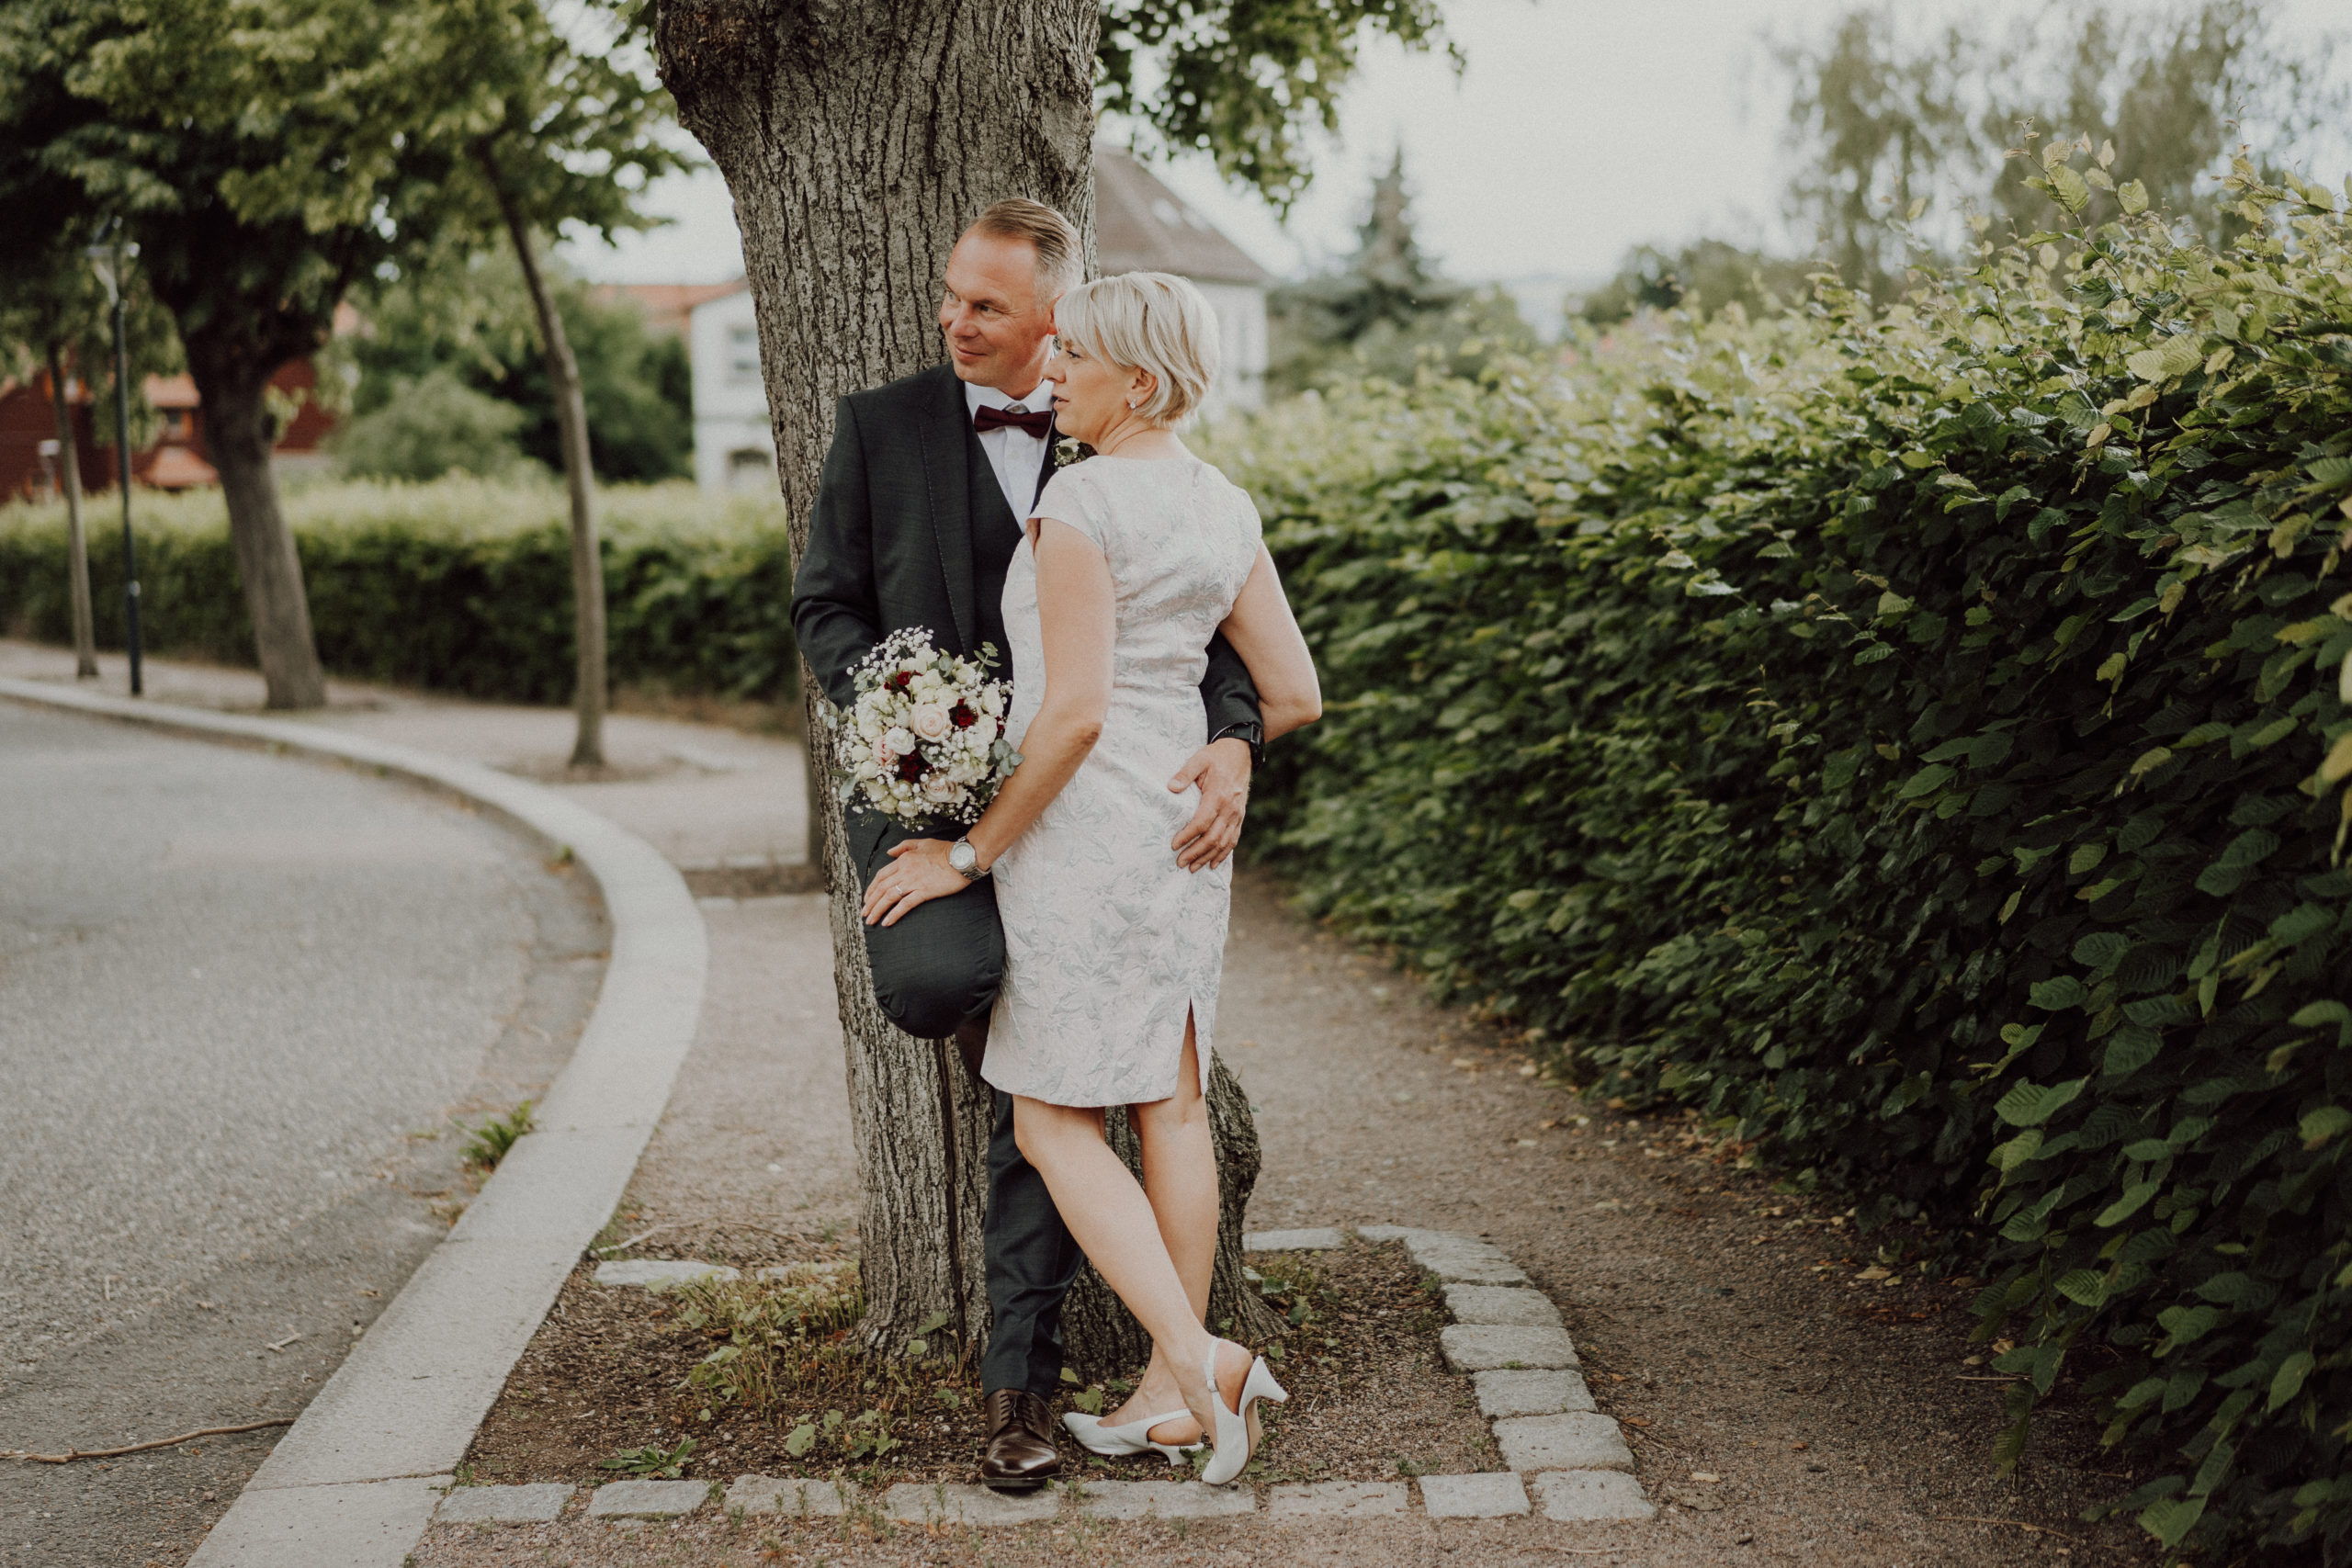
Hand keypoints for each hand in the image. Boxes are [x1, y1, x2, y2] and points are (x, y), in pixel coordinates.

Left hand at [862, 838, 969, 926]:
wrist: (963, 857)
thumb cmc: (945, 850)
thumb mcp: (922, 843)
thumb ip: (903, 846)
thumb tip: (889, 852)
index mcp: (903, 859)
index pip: (881, 876)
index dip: (871, 889)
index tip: (867, 899)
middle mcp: (905, 871)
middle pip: (881, 888)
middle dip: (870, 902)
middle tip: (865, 914)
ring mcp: (914, 882)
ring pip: (889, 897)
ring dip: (877, 910)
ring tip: (871, 920)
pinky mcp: (924, 892)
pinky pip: (905, 905)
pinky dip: (894, 914)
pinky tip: (887, 922)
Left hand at [1169, 736, 1251, 872]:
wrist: (1241, 752)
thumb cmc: (1217, 756)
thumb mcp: (1199, 759)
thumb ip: (1185, 774)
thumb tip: (1170, 787)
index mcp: (1218, 795)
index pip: (1202, 822)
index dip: (1188, 836)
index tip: (1174, 845)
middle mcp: (1230, 808)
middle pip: (1213, 837)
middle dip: (1195, 852)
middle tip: (1180, 862)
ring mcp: (1237, 814)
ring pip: (1224, 842)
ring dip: (1208, 857)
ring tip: (1192, 867)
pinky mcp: (1240, 816)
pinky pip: (1233, 839)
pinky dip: (1223, 853)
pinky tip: (1213, 863)